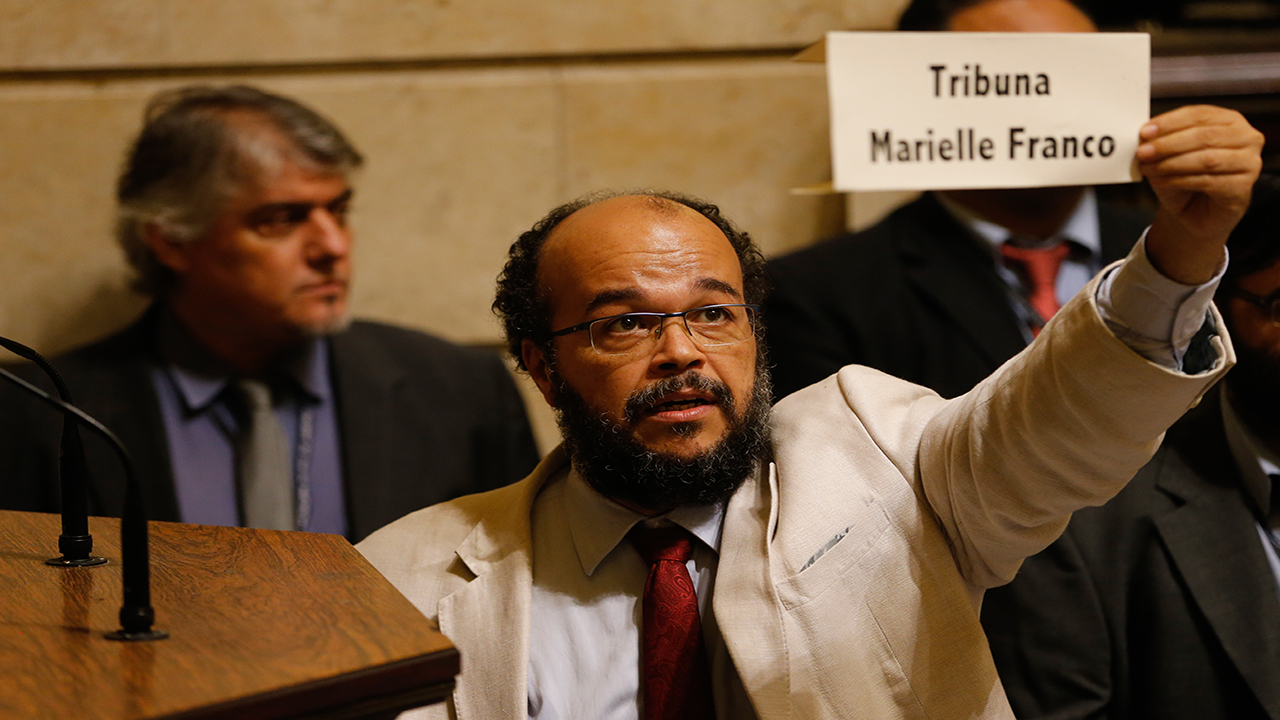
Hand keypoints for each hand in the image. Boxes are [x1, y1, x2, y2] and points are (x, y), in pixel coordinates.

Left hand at [1137, 105, 1263, 284]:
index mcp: (1230, 121)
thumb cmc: (1186, 176)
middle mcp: (1247, 138)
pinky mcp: (1242, 187)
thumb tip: (1145, 134)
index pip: (1200, 115)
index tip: (1144, 132)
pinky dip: (1178, 180)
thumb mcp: (1171, 153)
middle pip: (1204, 136)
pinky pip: (1207, 181)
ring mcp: (1249, 163)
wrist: (1195, 210)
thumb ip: (1163, 140)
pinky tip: (1159, 181)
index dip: (1170, 122)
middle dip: (1169, 144)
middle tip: (1142, 152)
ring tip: (1147, 168)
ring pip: (1206, 159)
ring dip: (1171, 163)